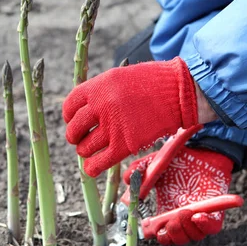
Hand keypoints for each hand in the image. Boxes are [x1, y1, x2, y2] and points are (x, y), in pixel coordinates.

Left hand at [62, 57, 198, 177]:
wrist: (178, 93)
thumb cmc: (152, 82)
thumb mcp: (120, 77)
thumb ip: (100, 92)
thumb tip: (85, 110)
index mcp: (97, 87)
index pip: (70, 105)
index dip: (69, 116)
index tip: (72, 120)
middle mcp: (101, 106)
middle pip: (74, 128)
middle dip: (74, 136)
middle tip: (80, 138)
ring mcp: (112, 127)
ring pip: (85, 147)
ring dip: (84, 150)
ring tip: (90, 150)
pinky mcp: (125, 145)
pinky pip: (100, 162)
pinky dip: (92, 168)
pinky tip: (91, 168)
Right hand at [124, 146, 232, 245]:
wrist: (203, 152)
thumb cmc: (178, 161)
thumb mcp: (153, 164)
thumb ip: (138, 170)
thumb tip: (128, 179)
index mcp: (164, 212)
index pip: (156, 232)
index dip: (151, 232)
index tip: (148, 223)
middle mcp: (180, 219)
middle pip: (172, 240)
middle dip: (169, 234)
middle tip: (169, 221)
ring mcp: (197, 219)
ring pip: (190, 237)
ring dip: (184, 229)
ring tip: (184, 212)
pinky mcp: (214, 215)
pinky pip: (210, 229)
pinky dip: (203, 226)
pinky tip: (198, 215)